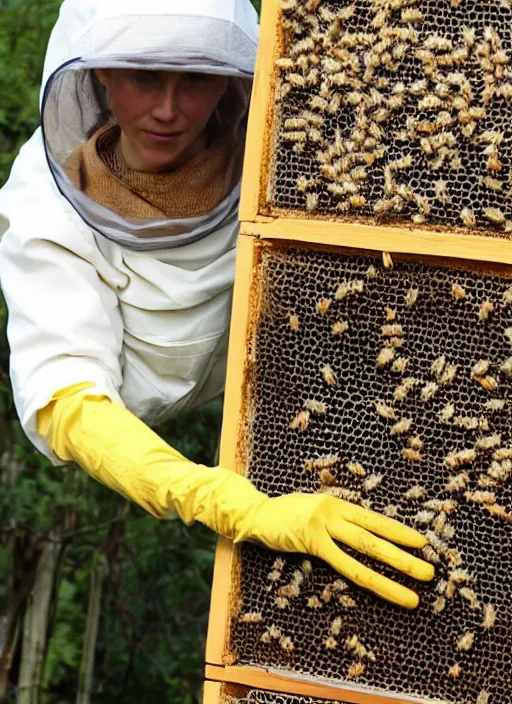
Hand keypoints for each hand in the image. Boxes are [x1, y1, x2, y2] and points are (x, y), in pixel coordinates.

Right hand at [237, 492, 433, 608]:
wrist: (254, 513)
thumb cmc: (284, 515)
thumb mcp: (315, 510)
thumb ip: (336, 520)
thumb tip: (360, 533)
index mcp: (338, 503)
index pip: (376, 519)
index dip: (400, 531)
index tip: (422, 543)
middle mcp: (335, 511)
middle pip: (377, 534)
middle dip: (406, 554)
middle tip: (431, 570)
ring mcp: (324, 524)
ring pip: (367, 549)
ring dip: (395, 569)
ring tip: (417, 588)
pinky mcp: (312, 540)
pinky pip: (345, 562)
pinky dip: (368, 577)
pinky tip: (382, 587)